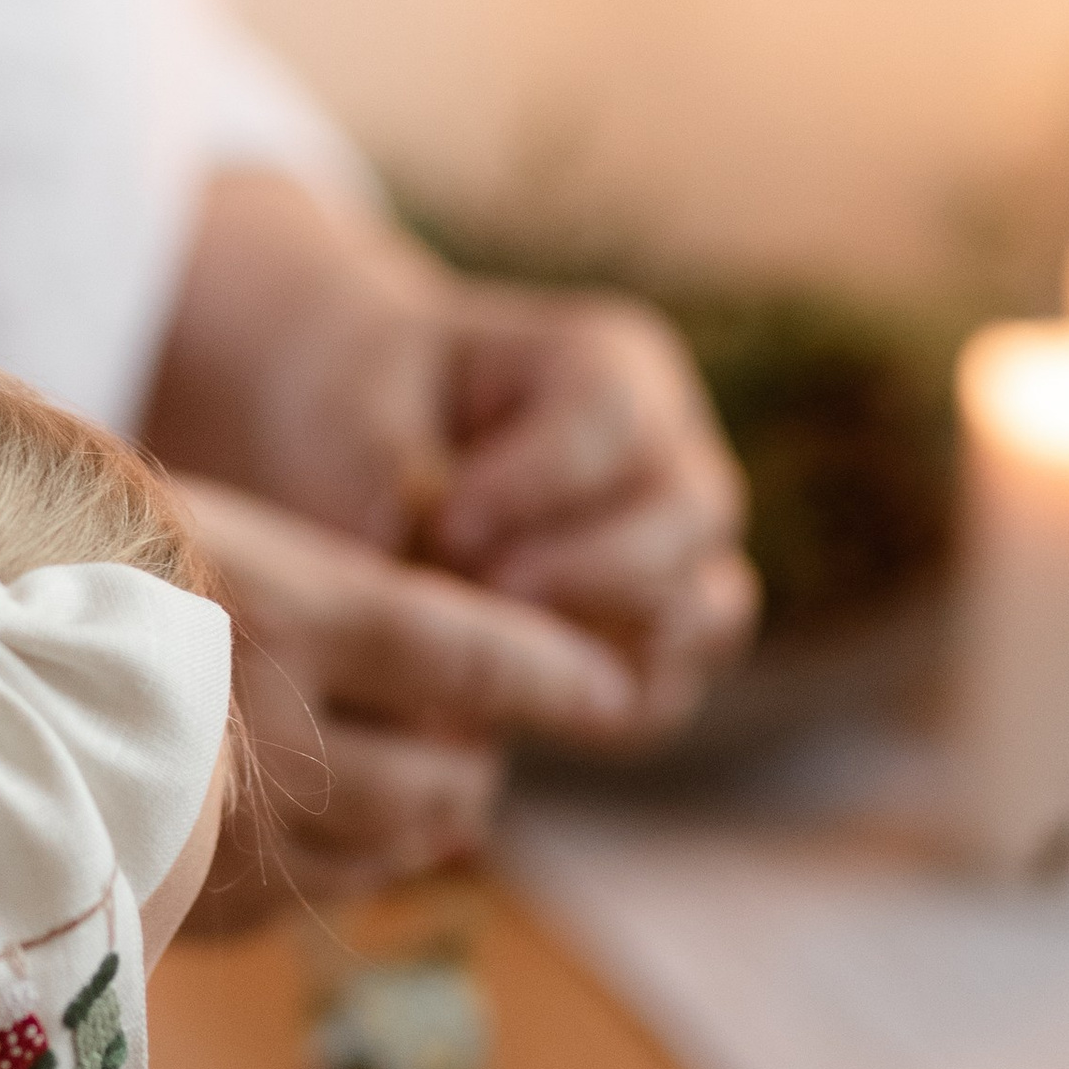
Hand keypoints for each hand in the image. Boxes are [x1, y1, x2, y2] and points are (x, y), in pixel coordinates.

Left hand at [145, 175, 755, 757]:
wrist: (360, 442)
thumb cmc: (360, 407)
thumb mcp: (359, 421)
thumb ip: (395, 495)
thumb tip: (428, 616)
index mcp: (607, 362)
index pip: (610, 419)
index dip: (534, 484)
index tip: (446, 524)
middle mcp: (669, 449)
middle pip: (690, 513)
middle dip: (590, 570)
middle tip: (485, 600)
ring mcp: (677, 547)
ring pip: (709, 609)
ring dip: (613, 644)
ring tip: (504, 660)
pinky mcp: (654, 633)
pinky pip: (667, 688)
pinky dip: (604, 706)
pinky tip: (511, 701)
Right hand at [178, 481, 641, 921]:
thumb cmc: (83, 567)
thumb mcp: (209, 528)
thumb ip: (327, 582)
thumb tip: (438, 644)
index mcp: (277, 612)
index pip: (461, 654)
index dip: (550, 675)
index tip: (612, 691)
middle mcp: (267, 728)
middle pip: (438, 773)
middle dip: (466, 756)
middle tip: (455, 730)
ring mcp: (229, 829)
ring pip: (389, 847)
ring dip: (415, 816)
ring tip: (396, 776)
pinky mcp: (191, 898)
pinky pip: (312, 894)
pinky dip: (338, 859)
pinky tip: (315, 822)